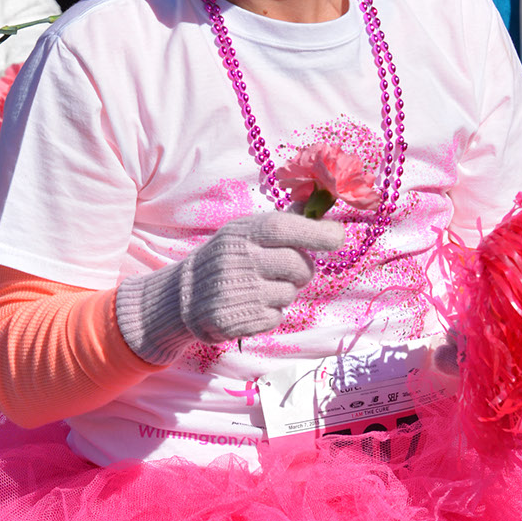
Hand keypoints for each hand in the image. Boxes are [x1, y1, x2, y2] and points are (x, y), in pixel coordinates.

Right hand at [115, 210, 345, 363]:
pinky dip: (270, 313)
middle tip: (286, 269)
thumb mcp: (245, 231)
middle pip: (299, 266)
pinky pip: (276, 317)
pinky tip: (250, 304)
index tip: (337, 236)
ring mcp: (237, 291)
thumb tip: (317, 200)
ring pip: (290, 294)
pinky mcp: (236, 320)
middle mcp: (240, 259)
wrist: (184, 294)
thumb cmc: (226, 257)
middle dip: (302, 269)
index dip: (317, 232)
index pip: (286, 227)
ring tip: (259, 287)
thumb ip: (282, 220)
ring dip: (283, 292)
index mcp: (243, 232)